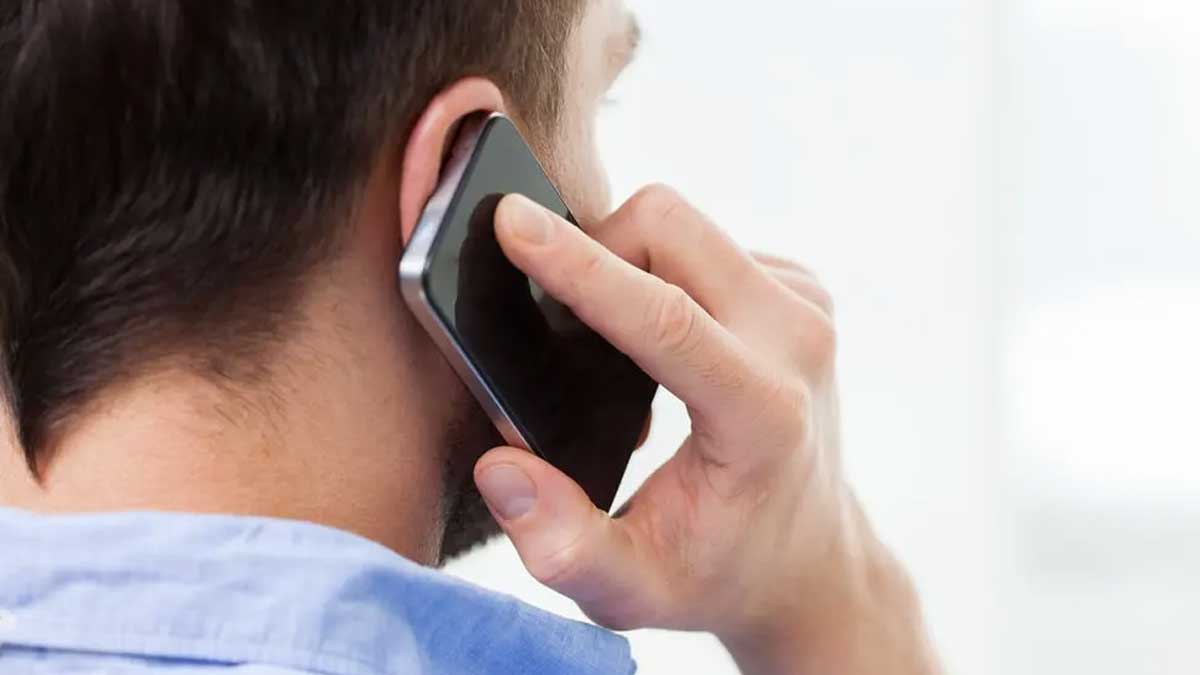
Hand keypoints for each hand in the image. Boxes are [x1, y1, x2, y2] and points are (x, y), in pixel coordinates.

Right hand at [474, 186, 940, 674]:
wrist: (810, 561)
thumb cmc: (718, 574)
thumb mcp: (633, 590)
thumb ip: (561, 544)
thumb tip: (501, 466)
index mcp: (763, 413)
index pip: (663, 316)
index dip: (580, 265)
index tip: (510, 223)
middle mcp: (796, 342)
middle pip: (667, 229)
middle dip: (591, 251)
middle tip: (559, 324)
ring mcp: (805, 306)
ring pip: (680, 224)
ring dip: (624, 261)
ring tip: (609, 346)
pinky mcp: (799, 287)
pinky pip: (703, 240)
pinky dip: (657, 271)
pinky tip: (655, 339)